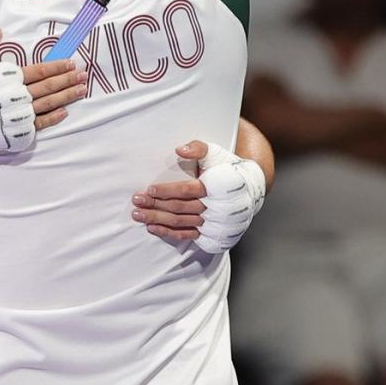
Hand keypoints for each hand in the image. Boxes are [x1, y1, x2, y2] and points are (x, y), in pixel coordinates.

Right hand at [0, 29, 82, 157]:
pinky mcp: (13, 133)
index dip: (58, 66)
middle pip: (49, 87)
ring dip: (67, 97)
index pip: (40, 70)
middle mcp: (15, 95)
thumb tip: (0, 29)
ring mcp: (15, 116)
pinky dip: (53, 118)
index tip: (71, 63)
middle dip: (69, 80)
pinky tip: (64, 112)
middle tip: (84, 75)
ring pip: (48, 105)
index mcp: (7, 75)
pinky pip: (38, 126)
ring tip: (81, 90)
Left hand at [132, 141, 266, 252]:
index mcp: (215, 187)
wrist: (248, 190)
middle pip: (179, 208)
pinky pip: (186, 235)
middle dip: (155, 205)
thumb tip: (180, 149)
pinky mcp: (210, 233)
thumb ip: (199, 148)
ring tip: (138, 215)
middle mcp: (214, 207)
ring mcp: (212, 222)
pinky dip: (168, 233)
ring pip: (180, 223)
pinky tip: (152, 228)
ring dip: (157, 219)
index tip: (150, 189)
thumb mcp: (216, 153)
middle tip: (137, 202)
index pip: (186, 190)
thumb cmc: (227, 169)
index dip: (167, 191)